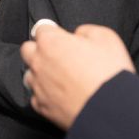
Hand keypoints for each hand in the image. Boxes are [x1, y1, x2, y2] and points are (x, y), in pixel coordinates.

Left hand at [20, 24, 134, 129]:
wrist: (111, 109)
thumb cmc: (110, 73)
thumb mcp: (106, 37)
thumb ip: (85, 31)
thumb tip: (78, 35)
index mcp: (51, 42)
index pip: (41, 29)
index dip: (53, 32)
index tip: (60, 37)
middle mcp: (39, 62)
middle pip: (27, 50)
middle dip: (39, 50)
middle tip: (59, 57)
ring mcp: (38, 85)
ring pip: (29, 75)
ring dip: (41, 74)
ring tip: (61, 79)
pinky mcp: (41, 107)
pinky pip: (36, 97)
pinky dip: (45, 96)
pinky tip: (60, 96)